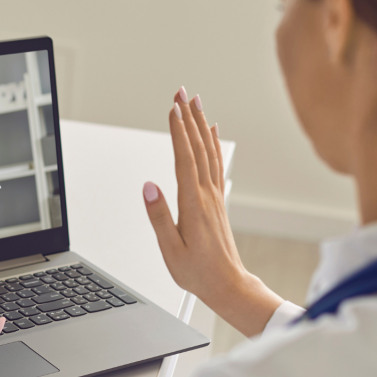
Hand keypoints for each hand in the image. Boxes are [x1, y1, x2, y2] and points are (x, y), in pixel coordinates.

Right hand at [144, 88, 281, 336]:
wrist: (227, 284)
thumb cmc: (197, 271)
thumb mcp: (170, 249)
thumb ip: (159, 216)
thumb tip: (148, 186)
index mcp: (193, 204)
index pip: (184, 159)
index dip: (178, 132)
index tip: (172, 108)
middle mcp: (207, 194)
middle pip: (198, 147)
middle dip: (189, 117)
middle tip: (181, 92)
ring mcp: (215, 196)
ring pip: (209, 152)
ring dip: (201, 124)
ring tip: (195, 103)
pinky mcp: (218, 201)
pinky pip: (216, 164)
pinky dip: (213, 144)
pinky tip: (211, 133)